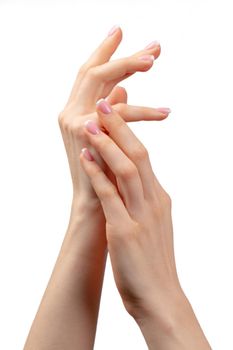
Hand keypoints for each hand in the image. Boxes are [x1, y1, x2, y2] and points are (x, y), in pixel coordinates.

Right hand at [58, 26, 168, 205]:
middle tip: (146, 44)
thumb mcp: (109, 138)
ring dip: (127, 66)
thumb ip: (112, 112)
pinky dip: (140, 111)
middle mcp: (69, 111)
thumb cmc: (105, 171)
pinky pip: (116, 113)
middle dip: (117, 53)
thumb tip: (124, 90)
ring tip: (153, 58)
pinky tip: (163, 113)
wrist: (96, 203)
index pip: (89, 75)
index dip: (104, 52)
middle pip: (92, 70)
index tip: (120, 32)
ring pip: (100, 80)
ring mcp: (72, 119)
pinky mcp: (82, 131)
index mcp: (75, 112)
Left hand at [80, 99, 175, 318]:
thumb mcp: (152, 223)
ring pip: (128, 170)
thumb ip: (143, 197)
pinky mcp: (126, 232)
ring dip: (109, 144)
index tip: (114, 112)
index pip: (144, 157)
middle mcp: (154, 202)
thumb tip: (132, 178)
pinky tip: (85, 156)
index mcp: (159, 198)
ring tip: (93, 122)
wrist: (161, 298)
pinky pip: (111, 196)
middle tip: (104, 102)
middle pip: (139, 155)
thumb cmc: (152, 261)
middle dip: (121, 126)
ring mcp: (141, 216)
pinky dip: (98, 173)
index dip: (128, 132)